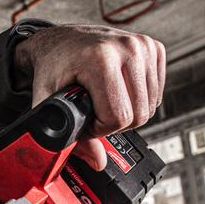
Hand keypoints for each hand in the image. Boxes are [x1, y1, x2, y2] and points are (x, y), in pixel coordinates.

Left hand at [14, 24, 165, 170]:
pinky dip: (138, 100)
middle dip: (114, 123)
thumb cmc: (52, 68)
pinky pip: (156, 93)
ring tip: (103, 100)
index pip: (118, 117)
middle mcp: (127, 47)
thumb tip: (98, 161)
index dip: (99, 129)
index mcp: (101, 57)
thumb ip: (67, 135)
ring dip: (127, 112)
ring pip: (150, 107)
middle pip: (138, 115)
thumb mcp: (48, 102)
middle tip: (93, 111)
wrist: (59, 42)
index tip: (84, 119)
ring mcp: (143, 45)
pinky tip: (118, 90)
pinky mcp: (154, 47)